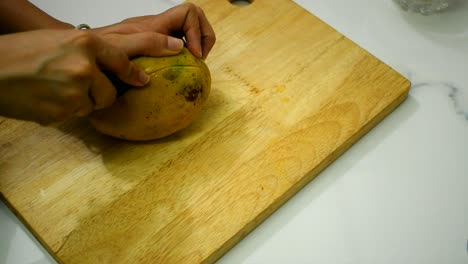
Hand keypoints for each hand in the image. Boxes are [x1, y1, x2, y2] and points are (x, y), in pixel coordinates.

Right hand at [0, 29, 148, 124]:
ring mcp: (74, 91)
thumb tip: (117, 65)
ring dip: (80, 102)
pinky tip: (44, 98)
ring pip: (92, 106)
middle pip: (110, 92)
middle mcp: (84, 66)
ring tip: (54, 89)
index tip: (150, 73)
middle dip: (100, 93)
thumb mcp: (60, 40)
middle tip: (78, 87)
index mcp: (85, 42)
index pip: (124, 59)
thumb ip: (90, 51)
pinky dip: (63, 110)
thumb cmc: (20, 52)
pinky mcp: (62, 112)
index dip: (139, 68)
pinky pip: (74, 116)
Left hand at [93, 3, 215, 58]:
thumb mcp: (121, 47)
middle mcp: (159, 26)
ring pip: (190, 30)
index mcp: (154, 24)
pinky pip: (180, 42)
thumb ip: (149, 44)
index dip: (198, 32)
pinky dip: (187, 52)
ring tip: (194, 63)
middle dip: (205, 35)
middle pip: (195, 17)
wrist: (84, 50)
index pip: (188, 12)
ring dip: (198, 43)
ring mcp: (158, 35)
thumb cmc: (99, 49)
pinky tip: (181, 68)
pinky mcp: (155, 45)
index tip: (195, 55)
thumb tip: (180, 48)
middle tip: (199, 58)